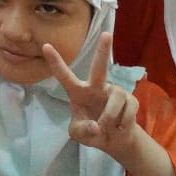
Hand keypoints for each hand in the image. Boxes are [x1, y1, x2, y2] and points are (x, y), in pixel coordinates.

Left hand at [44, 33, 141, 155]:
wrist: (115, 140)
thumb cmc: (92, 131)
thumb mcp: (79, 135)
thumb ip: (82, 131)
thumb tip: (96, 125)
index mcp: (78, 92)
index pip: (64, 76)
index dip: (55, 62)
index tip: (45, 46)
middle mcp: (96, 87)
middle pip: (99, 68)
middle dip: (103, 50)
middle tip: (106, 34)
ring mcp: (114, 91)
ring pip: (115, 99)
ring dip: (110, 118)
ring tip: (108, 128)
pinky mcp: (130, 99)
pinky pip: (128, 110)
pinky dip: (123, 124)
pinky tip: (120, 127)